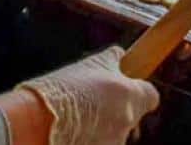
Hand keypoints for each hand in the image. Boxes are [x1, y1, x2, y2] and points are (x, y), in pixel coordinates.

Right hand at [19, 46, 158, 144]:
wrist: (38, 122)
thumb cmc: (62, 92)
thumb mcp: (89, 65)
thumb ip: (111, 61)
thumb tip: (120, 55)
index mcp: (131, 95)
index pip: (151, 96)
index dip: (139, 92)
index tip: (128, 90)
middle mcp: (128, 121)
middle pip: (132, 116)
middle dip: (116, 112)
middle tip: (93, 105)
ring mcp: (115, 142)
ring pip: (115, 134)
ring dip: (103, 129)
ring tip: (78, 121)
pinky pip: (101, 144)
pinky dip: (92, 140)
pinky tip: (74, 134)